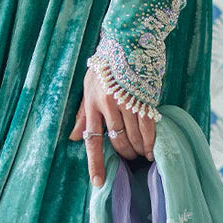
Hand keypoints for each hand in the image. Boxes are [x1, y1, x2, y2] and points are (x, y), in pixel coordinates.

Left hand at [69, 67, 155, 186]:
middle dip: (124, 154)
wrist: (126, 39)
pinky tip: (151, 149)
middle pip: (116, 141)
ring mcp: (126, 101)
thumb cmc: (105, 65)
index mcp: (91, 103)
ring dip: (138, 150)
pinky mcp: (143, 98)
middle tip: (130, 159)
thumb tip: (71, 137)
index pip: (91, 139)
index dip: (95, 163)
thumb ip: (82, 113)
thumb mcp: (88, 86)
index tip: (99, 183)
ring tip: (142, 155)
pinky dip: (150, 141)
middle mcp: (107, 105)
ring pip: (133, 137)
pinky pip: (147, 127)